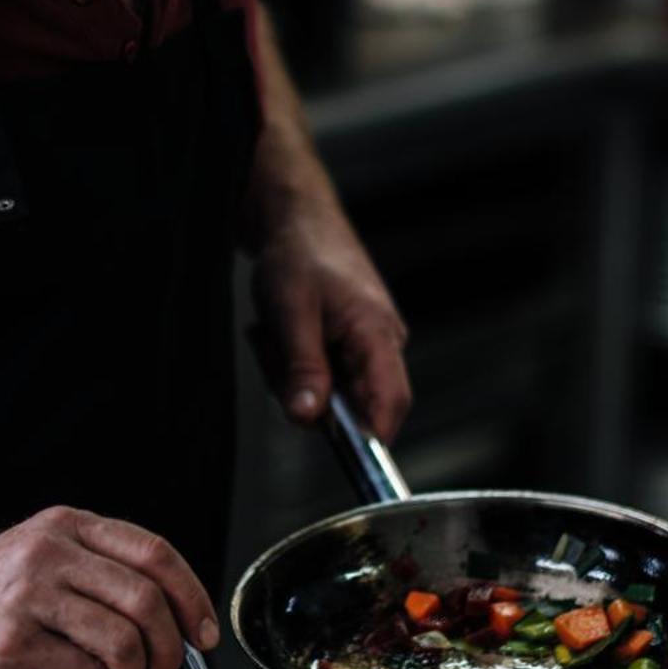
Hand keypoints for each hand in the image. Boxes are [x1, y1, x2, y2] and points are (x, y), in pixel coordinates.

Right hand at [0, 506, 217, 668]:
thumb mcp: (42, 560)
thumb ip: (100, 576)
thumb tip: (174, 625)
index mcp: (68, 528)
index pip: (155, 554)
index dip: (193, 598)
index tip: (204, 636)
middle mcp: (50, 553)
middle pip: (146, 601)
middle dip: (167, 651)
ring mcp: (29, 596)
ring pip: (121, 643)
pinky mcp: (12, 642)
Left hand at [251, 197, 410, 443]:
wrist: (296, 221)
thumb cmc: (298, 255)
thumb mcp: (291, 312)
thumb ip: (302, 367)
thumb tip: (309, 418)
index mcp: (378, 333)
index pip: (391, 403)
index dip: (370, 437)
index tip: (336, 447)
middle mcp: (382, 343)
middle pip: (354, 405)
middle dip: (308, 393)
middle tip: (276, 353)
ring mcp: (366, 345)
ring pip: (332, 393)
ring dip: (294, 375)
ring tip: (275, 334)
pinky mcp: (348, 345)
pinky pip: (323, 376)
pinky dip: (296, 364)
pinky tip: (282, 335)